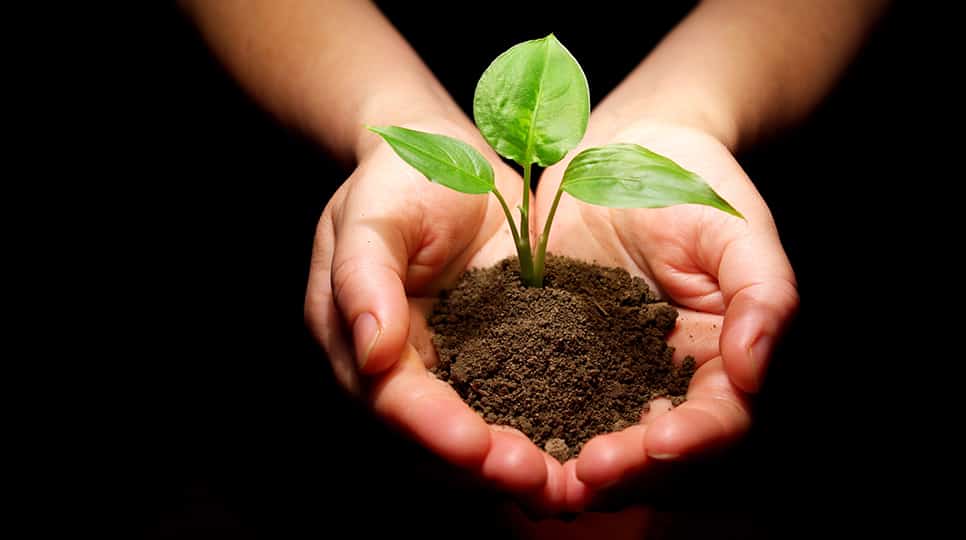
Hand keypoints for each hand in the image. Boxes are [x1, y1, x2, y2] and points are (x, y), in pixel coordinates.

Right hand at [304, 118, 566, 513]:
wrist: (444, 161)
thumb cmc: (398, 180)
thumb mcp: (372, 215)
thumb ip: (364, 277)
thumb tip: (371, 350)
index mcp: (355, 342)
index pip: (393, 401)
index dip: (435, 430)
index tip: (480, 449)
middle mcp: (398, 371)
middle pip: (433, 440)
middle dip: (484, 467)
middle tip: (540, 483)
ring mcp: (447, 369)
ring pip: (475, 436)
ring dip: (515, 465)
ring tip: (566, 485)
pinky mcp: (493, 360)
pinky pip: (514, 406)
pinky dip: (543, 432)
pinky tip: (584, 449)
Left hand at [534, 120, 798, 509]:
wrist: (620, 155)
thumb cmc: (692, 184)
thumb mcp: (736, 227)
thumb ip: (762, 292)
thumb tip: (754, 367)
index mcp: (717, 362)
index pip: (715, 420)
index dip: (691, 438)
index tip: (658, 440)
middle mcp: (659, 382)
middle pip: (649, 451)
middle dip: (622, 469)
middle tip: (586, 472)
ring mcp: (602, 376)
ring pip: (590, 439)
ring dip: (566, 465)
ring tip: (536, 469)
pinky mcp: (547, 358)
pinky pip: (534, 401)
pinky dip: (517, 424)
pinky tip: (492, 431)